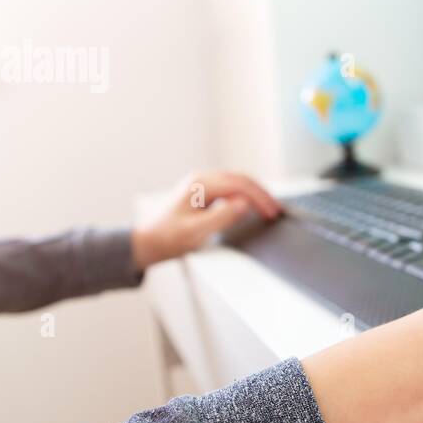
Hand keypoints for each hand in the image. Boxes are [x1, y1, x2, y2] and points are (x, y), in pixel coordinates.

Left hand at [131, 172, 281, 269]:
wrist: (146, 243)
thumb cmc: (166, 239)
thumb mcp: (195, 232)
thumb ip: (222, 217)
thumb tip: (244, 205)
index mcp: (199, 185)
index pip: (239, 185)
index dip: (259, 198)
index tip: (272, 212)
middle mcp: (201, 179)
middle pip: (240, 180)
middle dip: (261, 194)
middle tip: (276, 211)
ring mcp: (201, 184)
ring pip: (237, 182)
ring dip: (254, 194)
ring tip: (269, 208)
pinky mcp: (202, 193)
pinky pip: (230, 188)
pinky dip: (245, 195)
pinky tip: (252, 206)